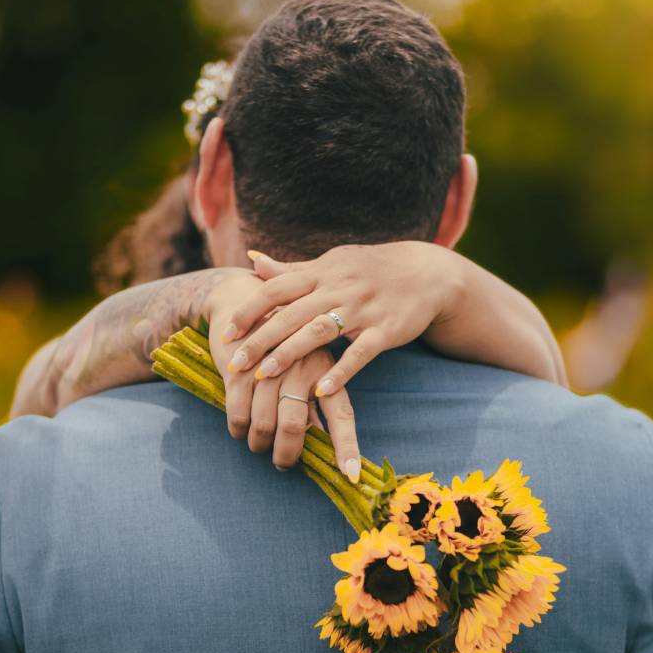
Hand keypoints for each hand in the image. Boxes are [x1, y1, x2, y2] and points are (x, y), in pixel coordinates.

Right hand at [205, 273, 361, 480]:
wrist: (243, 296)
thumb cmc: (284, 340)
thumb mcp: (308, 363)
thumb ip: (317, 399)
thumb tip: (323, 440)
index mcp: (325, 369)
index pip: (341, 414)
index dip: (347, 446)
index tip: (351, 475)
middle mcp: (300, 368)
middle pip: (293, 427)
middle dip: (286, 455)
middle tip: (282, 463)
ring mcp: (268, 368)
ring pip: (264, 425)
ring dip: (259, 444)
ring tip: (258, 446)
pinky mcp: (238, 369)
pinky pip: (237, 415)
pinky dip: (237, 430)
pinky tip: (239, 429)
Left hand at [219, 241, 465, 395]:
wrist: (427, 272)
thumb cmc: (370, 270)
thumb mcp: (331, 263)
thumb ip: (292, 269)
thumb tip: (252, 260)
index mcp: (322, 272)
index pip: (276, 288)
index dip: (249, 309)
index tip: (225, 332)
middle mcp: (339, 287)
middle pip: (291, 313)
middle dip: (259, 339)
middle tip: (233, 363)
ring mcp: (363, 309)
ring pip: (320, 330)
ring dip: (289, 353)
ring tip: (263, 376)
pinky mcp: (387, 330)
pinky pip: (361, 353)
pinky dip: (341, 372)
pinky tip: (320, 392)